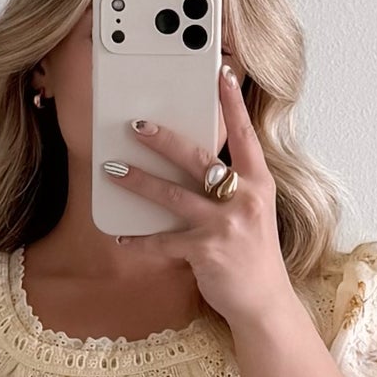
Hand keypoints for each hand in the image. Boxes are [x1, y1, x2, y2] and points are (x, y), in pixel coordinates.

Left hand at [106, 62, 294, 332]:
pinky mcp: (206, 252)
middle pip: (198, 159)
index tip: (220, 73)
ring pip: (174, 195)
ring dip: (139, 181)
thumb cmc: (254, 256)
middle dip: (164, 139)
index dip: (231, 105)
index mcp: (258, 183)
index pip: (244, 136)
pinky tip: (120, 238)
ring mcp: (225, 225)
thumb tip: (198, 167)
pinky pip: (164, 242)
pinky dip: (140, 242)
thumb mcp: (253, 213)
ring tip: (113, 171)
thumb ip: (232, 188)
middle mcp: (244, 199)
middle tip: (136, 125)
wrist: (264, 303)